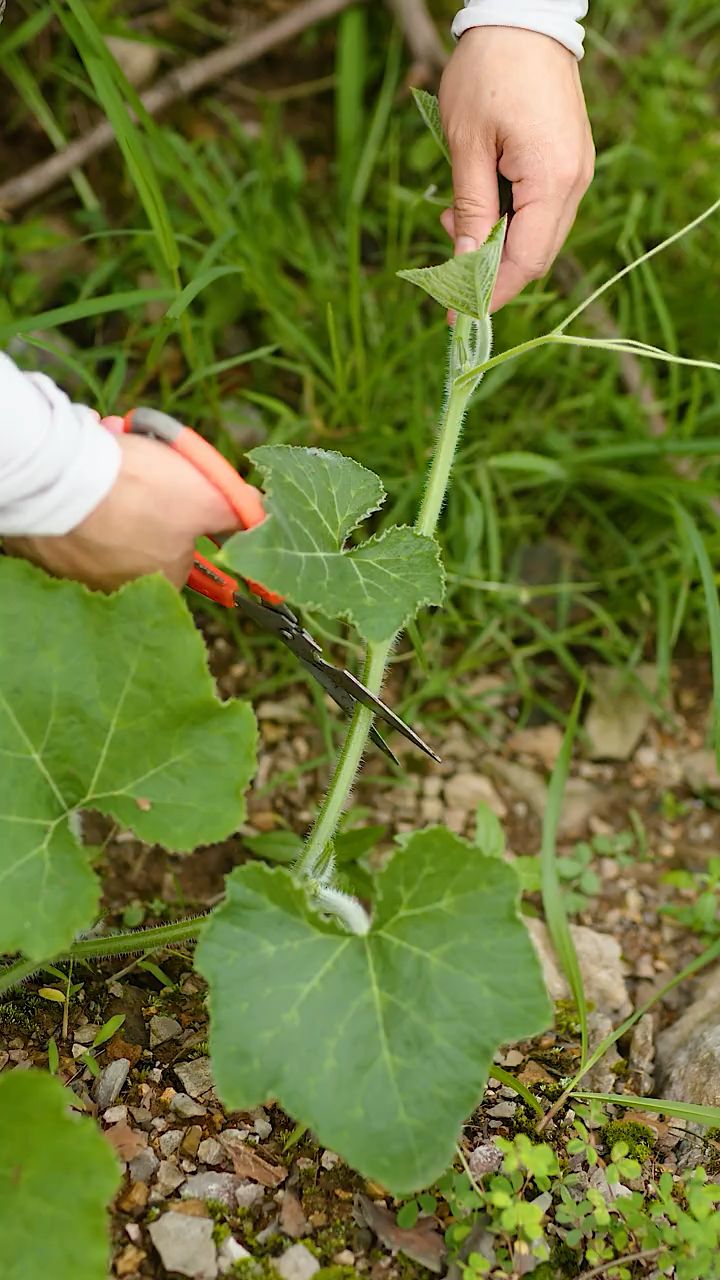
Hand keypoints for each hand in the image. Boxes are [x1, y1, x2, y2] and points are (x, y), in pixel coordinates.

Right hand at [5, 432, 243, 591]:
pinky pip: (74, 515)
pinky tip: (83, 468)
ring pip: (108, 519)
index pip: (186, 549)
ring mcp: (79, 570)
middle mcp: (119, 588)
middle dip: (148, 491)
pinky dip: (82, 489)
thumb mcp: (208, 497)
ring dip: (115, 484)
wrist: (64, 477)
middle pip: (145, 531)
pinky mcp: (47, 549)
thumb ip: (241, 510)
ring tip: (111, 457)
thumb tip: (265, 517)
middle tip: (141, 463)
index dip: (184, 511)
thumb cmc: (142, 493)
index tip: (173, 484)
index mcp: (162, 583)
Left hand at [438, 27, 594, 310]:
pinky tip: (477, 198)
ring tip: (452, 214)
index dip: (491, 292)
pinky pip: (541, 209)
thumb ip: (470, 208)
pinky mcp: (569, 161)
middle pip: (536, 255)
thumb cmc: (489, 72)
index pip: (525, 261)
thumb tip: (466, 263)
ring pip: (538, 235)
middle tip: (447, 259)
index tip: (457, 312)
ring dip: (496, 241)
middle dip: (491, 269)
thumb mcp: (466, 145)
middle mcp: (574, 182)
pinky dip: (509, 218)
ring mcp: (576, 171)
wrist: (524, 17)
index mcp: (551, 181)